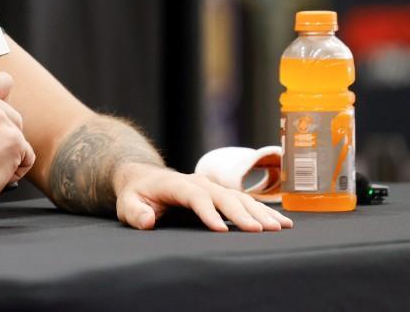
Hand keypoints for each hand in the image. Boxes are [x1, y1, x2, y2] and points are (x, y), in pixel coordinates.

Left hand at [114, 163, 294, 231]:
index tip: (220, 229)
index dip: (207, 212)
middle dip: (242, 214)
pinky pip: (245, 201)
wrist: (144, 178)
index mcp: (175, 184)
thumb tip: (147, 221)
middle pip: (223, 196)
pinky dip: (263, 211)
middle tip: (260, 231)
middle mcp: (198, 182)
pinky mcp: (221, 194)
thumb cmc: (136, 194)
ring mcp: (211, 186)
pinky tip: (282, 223)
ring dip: (259, 212)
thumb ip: (135, 212)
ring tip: (279, 228)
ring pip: (239, 197)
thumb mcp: (127, 203)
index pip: (194, 196)